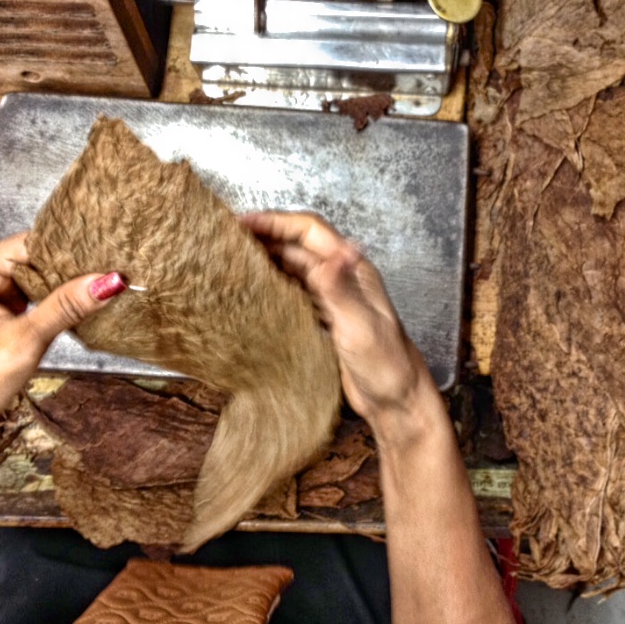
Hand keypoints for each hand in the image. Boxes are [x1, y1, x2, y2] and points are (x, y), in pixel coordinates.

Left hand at [0, 233, 124, 450]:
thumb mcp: (24, 342)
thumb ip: (66, 306)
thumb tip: (108, 280)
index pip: (26, 244)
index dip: (66, 248)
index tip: (104, 251)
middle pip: (32, 257)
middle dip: (68, 267)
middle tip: (111, 268)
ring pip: (35, 276)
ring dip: (63, 284)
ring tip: (101, 284)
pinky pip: (32, 293)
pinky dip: (54, 299)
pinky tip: (79, 301)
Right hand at [243, 212, 436, 438]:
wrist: (397, 401)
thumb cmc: (387, 365)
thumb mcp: (361, 327)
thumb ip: (341, 291)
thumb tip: (332, 254)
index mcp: (353, 268)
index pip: (309, 230)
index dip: (276, 222)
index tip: (243, 222)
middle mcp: (341, 276)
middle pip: (297, 245)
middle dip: (264, 237)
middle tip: (228, 240)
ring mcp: (332, 297)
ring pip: (293, 267)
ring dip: (265, 260)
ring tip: (233, 261)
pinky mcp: (324, 318)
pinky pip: (294, 292)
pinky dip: (272, 285)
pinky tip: (254, 292)